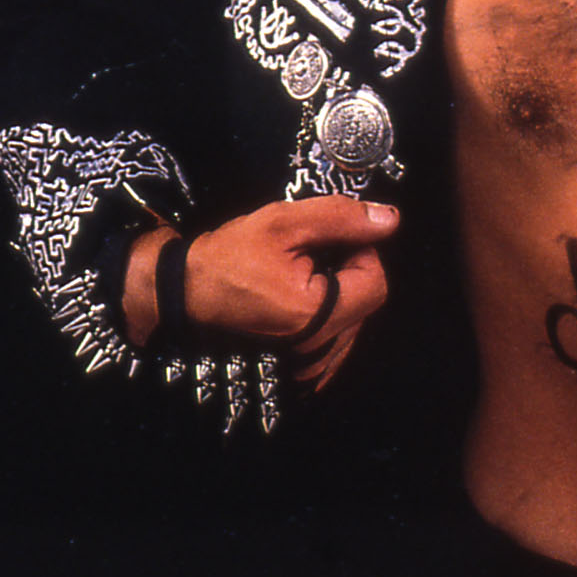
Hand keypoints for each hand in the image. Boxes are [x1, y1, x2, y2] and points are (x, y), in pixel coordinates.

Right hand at [125, 197, 398, 389]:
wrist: (186, 290)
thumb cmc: (228, 256)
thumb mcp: (282, 223)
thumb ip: (340, 218)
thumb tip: (390, 219)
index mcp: (316, 314)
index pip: (376, 280)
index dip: (362, 250)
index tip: (331, 237)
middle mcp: (318, 343)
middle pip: (368, 299)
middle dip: (351, 268)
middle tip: (313, 251)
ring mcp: (309, 356)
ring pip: (355, 316)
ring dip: (342, 289)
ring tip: (305, 271)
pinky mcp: (301, 357)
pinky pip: (337, 334)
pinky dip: (331, 310)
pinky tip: (306, 294)